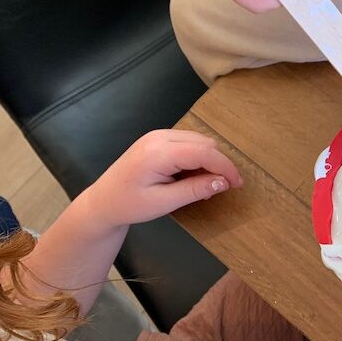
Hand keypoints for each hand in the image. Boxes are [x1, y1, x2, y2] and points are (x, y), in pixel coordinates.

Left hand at [86, 130, 241, 228]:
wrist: (103, 201)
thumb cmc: (129, 205)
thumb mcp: (164, 202)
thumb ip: (195, 190)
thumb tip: (223, 182)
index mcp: (158, 152)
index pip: (205, 152)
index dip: (225, 167)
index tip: (237, 184)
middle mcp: (159, 137)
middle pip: (205, 143)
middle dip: (218, 164)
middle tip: (221, 189)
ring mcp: (158, 135)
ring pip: (199, 141)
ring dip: (208, 161)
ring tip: (204, 185)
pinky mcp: (158, 139)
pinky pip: (189, 142)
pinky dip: (197, 157)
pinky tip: (192, 176)